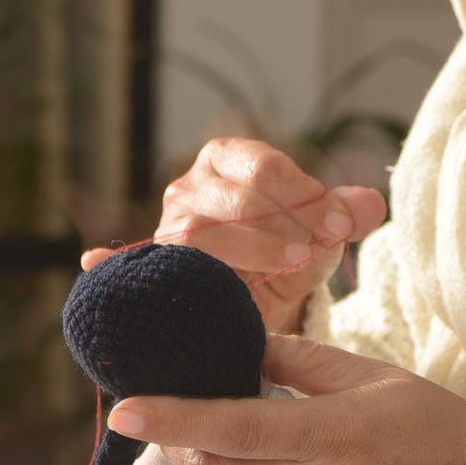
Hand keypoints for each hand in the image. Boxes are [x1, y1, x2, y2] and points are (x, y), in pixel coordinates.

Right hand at [82, 139, 386, 333]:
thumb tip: (372, 203)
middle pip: (232, 197)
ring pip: (197, 235)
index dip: (301, 192)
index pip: (262, 165)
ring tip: (287, 265)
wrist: (249, 304)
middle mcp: (190, 187)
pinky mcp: (149, 268)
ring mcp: (165, 228)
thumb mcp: (319, 236)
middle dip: (279, 222)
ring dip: (247, 250)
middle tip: (314, 249)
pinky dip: (109, 264)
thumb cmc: (283, 256)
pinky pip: (132, 265)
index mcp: (229, 159)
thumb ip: (341, 218)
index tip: (337, 224)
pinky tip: (93, 263)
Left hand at [107, 334, 465, 464]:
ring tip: (198, 449)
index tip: (125, 409)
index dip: (172, 420)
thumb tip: (245, 349)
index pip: (233, 429)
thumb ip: (303, 363)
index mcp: (338, 435)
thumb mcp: (377, 379)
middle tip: (164, 422)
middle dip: (178, 452)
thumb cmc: (440, 433)